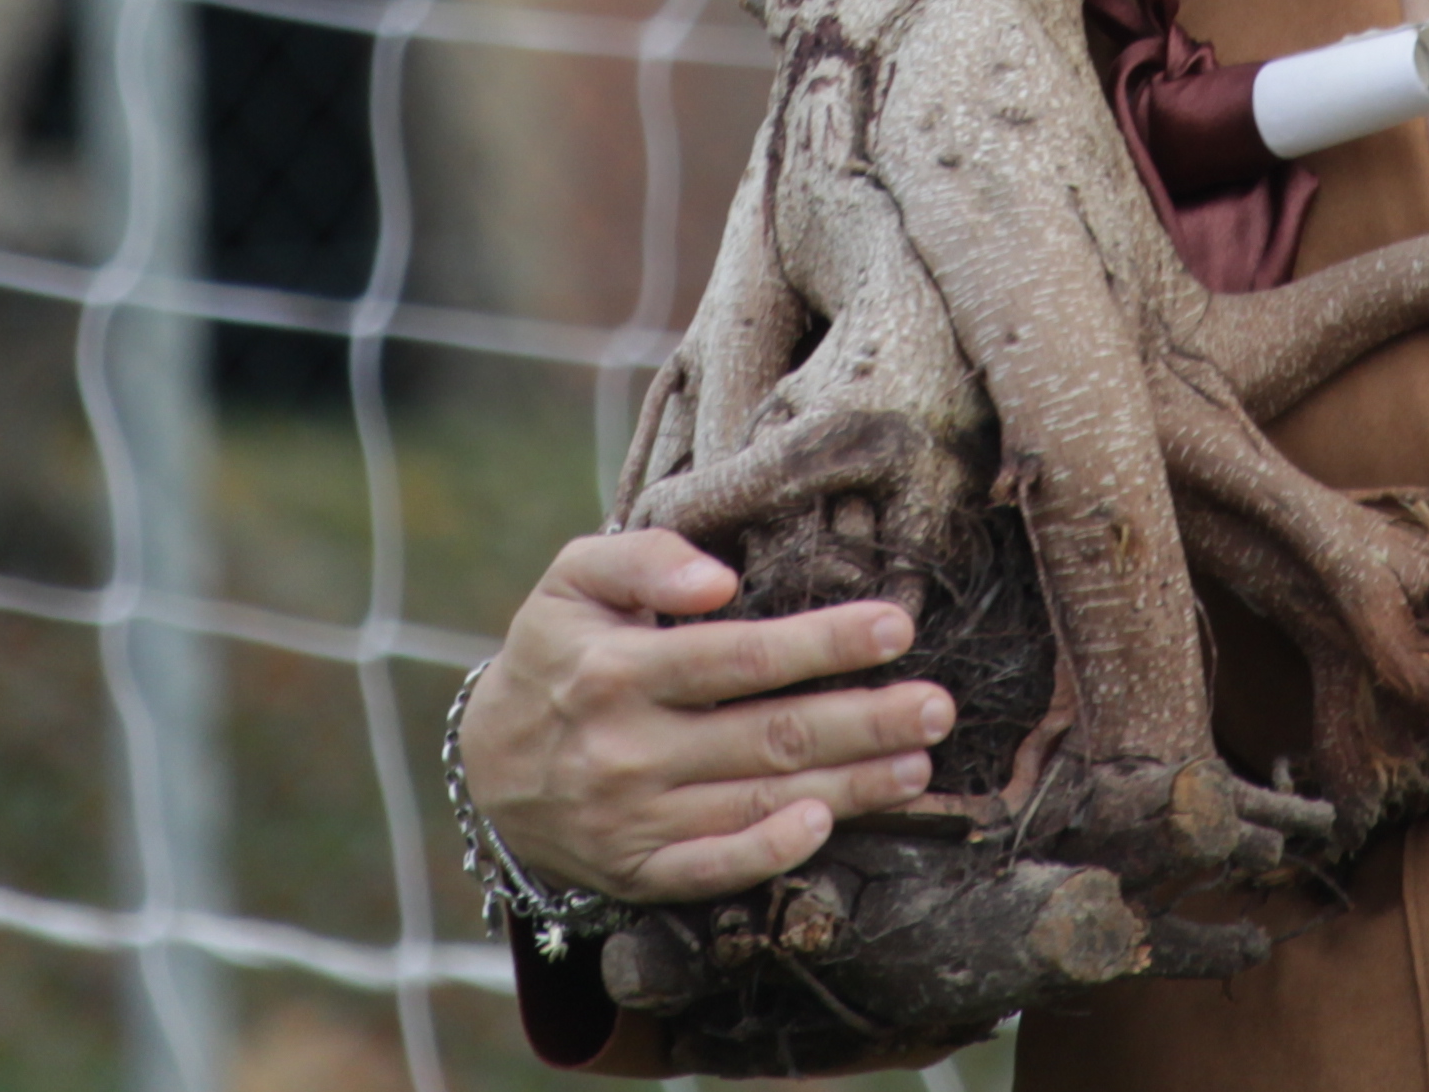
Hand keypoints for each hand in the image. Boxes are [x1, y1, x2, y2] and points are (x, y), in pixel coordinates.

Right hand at [457, 531, 955, 905]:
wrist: (491, 768)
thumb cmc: (557, 653)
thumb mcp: (572, 580)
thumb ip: (643, 557)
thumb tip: (719, 579)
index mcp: (616, 670)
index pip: (737, 657)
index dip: (820, 644)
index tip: (894, 627)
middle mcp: (628, 749)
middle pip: (764, 735)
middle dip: (861, 720)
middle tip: (937, 706)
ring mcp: (636, 819)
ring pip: (758, 801)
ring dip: (847, 784)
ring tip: (918, 762)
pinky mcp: (642, 871)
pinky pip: (714, 868)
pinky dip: (770, 854)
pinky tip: (827, 826)